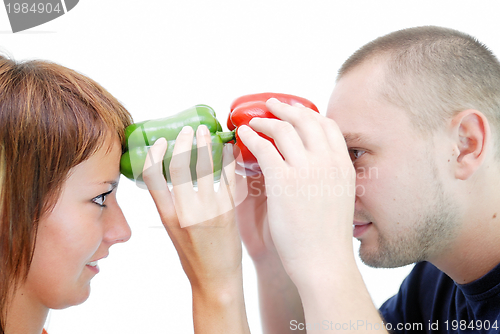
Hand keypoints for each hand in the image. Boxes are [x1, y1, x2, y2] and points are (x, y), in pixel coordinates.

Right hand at [142, 125, 240, 287]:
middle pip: (180, 166)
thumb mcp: (173, 231)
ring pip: (205, 167)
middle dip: (184, 141)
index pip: (152, 176)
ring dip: (206, 144)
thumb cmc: (193, 257)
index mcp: (166, 216)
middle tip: (190, 129)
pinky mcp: (229, 211)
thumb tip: (174, 177)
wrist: (216, 281)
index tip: (160, 140)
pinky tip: (228, 149)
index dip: (154, 154)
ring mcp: (208, 210)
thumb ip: (171, 205)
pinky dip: (228, 159)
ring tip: (207, 132)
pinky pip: (228, 177)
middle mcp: (185, 211)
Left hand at [237, 99, 355, 284]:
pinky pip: (264, 148)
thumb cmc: (328, 237)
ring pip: (284, 129)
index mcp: (343, 166)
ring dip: (265, 121)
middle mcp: (328, 162)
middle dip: (286, 108)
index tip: (296, 111)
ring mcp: (307, 170)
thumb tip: (311, 164)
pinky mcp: (284, 182)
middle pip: (306, 120)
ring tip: (253, 122)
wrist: (324, 263)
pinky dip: (251, 137)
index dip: (309, 114)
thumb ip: (327, 176)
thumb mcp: (338, 198)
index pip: (328, 126)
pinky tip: (243, 136)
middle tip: (272, 105)